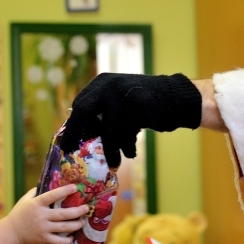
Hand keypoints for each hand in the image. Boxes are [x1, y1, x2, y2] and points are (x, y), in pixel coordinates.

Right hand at [7, 185, 88, 243]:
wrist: (11, 231)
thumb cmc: (20, 212)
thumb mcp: (26, 199)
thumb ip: (36, 191)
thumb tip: (49, 183)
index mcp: (37, 203)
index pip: (53, 195)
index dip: (64, 191)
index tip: (75, 187)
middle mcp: (41, 216)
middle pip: (63, 214)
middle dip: (77, 211)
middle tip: (86, 209)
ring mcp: (43, 228)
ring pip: (64, 227)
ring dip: (75, 225)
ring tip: (82, 222)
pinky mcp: (43, 238)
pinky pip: (58, 241)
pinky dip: (66, 240)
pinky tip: (72, 237)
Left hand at [61, 73, 201, 166]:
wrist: (176, 98)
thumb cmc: (145, 106)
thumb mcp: (119, 103)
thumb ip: (102, 113)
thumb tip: (78, 136)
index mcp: (101, 82)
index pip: (80, 103)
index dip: (74, 125)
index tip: (68, 142)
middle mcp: (108, 84)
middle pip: (84, 110)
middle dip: (77, 133)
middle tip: (72, 150)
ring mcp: (122, 93)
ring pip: (108, 128)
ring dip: (110, 148)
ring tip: (115, 161)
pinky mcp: (136, 104)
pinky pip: (125, 132)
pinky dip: (127, 146)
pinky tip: (130, 152)